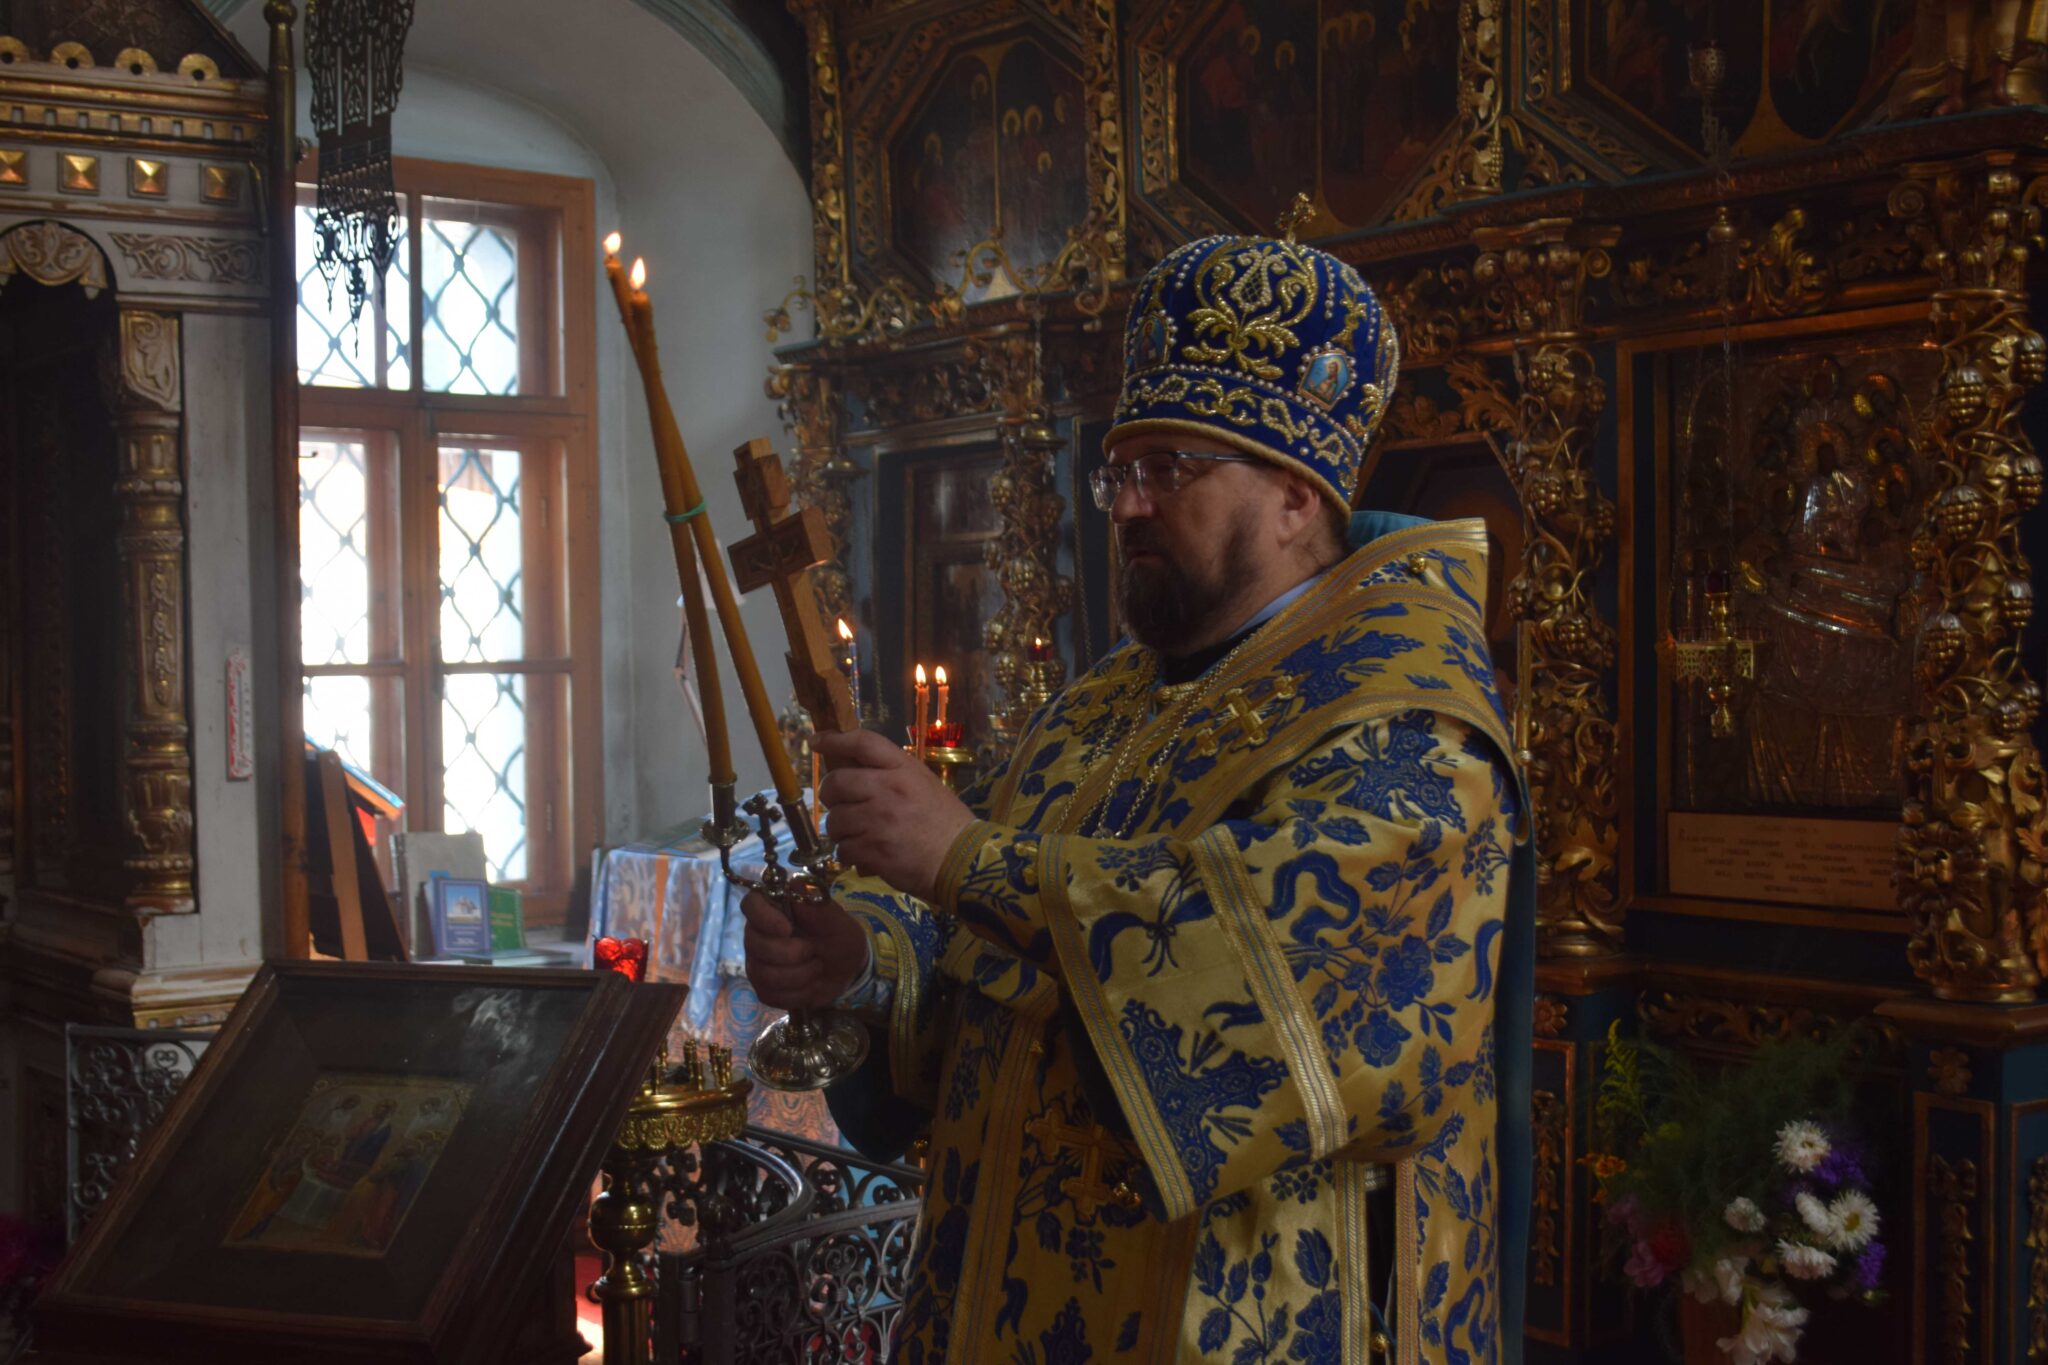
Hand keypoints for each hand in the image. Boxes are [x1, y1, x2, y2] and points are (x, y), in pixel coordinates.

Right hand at [740, 889, 868, 1008]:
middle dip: (790, 953)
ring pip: (762, 974)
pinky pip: (769, 995)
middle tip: (814, 951)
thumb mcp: (838, 920)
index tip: (786, 929)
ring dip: (799, 975)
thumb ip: (817, 904)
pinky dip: (797, 994)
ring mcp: (757, 961)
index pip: (751, 904)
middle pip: (754, 944)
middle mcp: (758, 933)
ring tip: (816, 966)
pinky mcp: (763, 987)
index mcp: (774, 908)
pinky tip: (810, 984)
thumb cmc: (838, 935)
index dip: (763, 918)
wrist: (846, 968)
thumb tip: (796, 885)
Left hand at [816, 728, 976, 903]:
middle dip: (831, 796)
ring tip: (859, 836)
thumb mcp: (923, 785)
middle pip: (836, 782)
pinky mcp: (873, 849)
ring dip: (841, 831)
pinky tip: (865, 856)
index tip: (817, 742)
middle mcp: (888, 788)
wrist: (963, 861)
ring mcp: (878, 819)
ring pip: (835, 820)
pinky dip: (850, 855)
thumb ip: (891, 776)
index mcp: (903, 769)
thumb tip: (852, 773)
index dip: (834, 740)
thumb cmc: (945, 822)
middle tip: (841, 805)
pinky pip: (842, 849)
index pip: (862, 743)